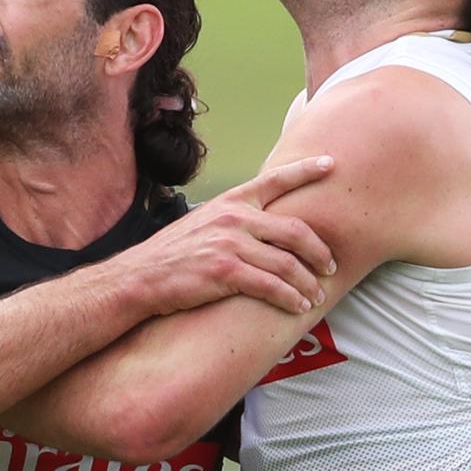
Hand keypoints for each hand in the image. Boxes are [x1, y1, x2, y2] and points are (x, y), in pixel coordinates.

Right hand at [113, 156, 337, 316]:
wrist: (139, 278)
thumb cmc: (172, 255)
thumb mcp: (203, 223)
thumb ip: (233, 220)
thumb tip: (263, 227)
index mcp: (230, 202)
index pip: (274, 180)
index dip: (305, 170)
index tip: (330, 163)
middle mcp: (233, 218)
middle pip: (294, 230)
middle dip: (319, 251)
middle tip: (330, 266)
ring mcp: (229, 244)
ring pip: (287, 263)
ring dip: (308, 283)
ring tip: (316, 295)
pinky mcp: (225, 272)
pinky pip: (271, 286)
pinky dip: (290, 298)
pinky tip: (297, 306)